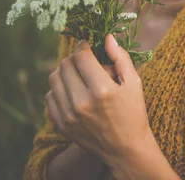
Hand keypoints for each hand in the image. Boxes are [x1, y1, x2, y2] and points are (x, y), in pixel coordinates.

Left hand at [46, 34, 150, 162]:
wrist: (125, 147)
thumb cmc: (133, 111)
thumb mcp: (134, 82)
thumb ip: (120, 57)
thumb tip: (107, 37)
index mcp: (102, 90)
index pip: (81, 56)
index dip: (83, 45)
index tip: (87, 44)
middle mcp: (82, 103)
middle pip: (65, 65)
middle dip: (74, 57)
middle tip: (84, 59)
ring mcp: (68, 115)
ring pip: (54, 79)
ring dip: (65, 71)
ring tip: (78, 74)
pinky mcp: (61, 124)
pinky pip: (50, 97)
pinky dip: (59, 89)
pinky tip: (73, 90)